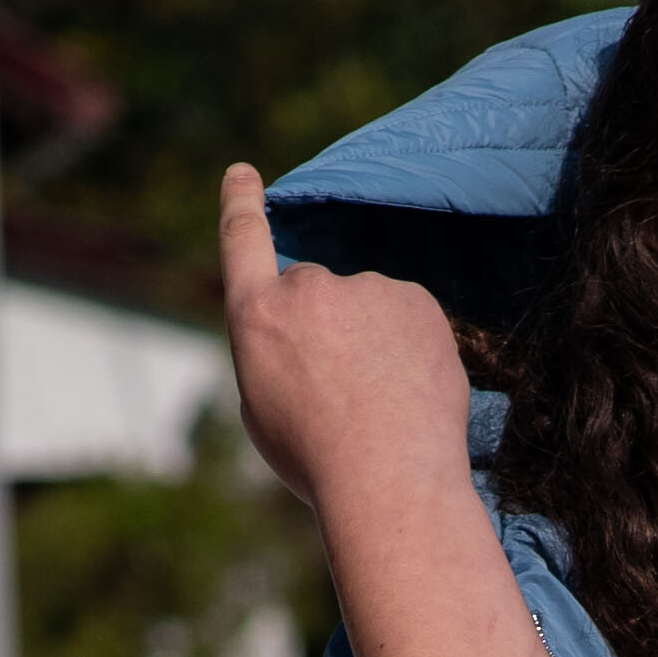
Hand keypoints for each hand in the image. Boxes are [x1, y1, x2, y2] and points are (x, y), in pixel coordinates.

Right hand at [218, 162, 473, 523]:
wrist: (390, 482)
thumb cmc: (320, 462)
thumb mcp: (265, 409)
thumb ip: (275, 354)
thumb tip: (307, 337)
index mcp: (257, 317)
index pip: (243, 241)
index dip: (242, 205)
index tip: (244, 174)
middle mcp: (307, 287)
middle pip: (316, 295)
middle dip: (328, 333)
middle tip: (342, 398)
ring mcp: (366, 288)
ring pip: (367, 309)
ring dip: (372, 343)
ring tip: (381, 406)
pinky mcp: (416, 299)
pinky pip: (408, 319)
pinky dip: (410, 349)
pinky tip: (410, 393)